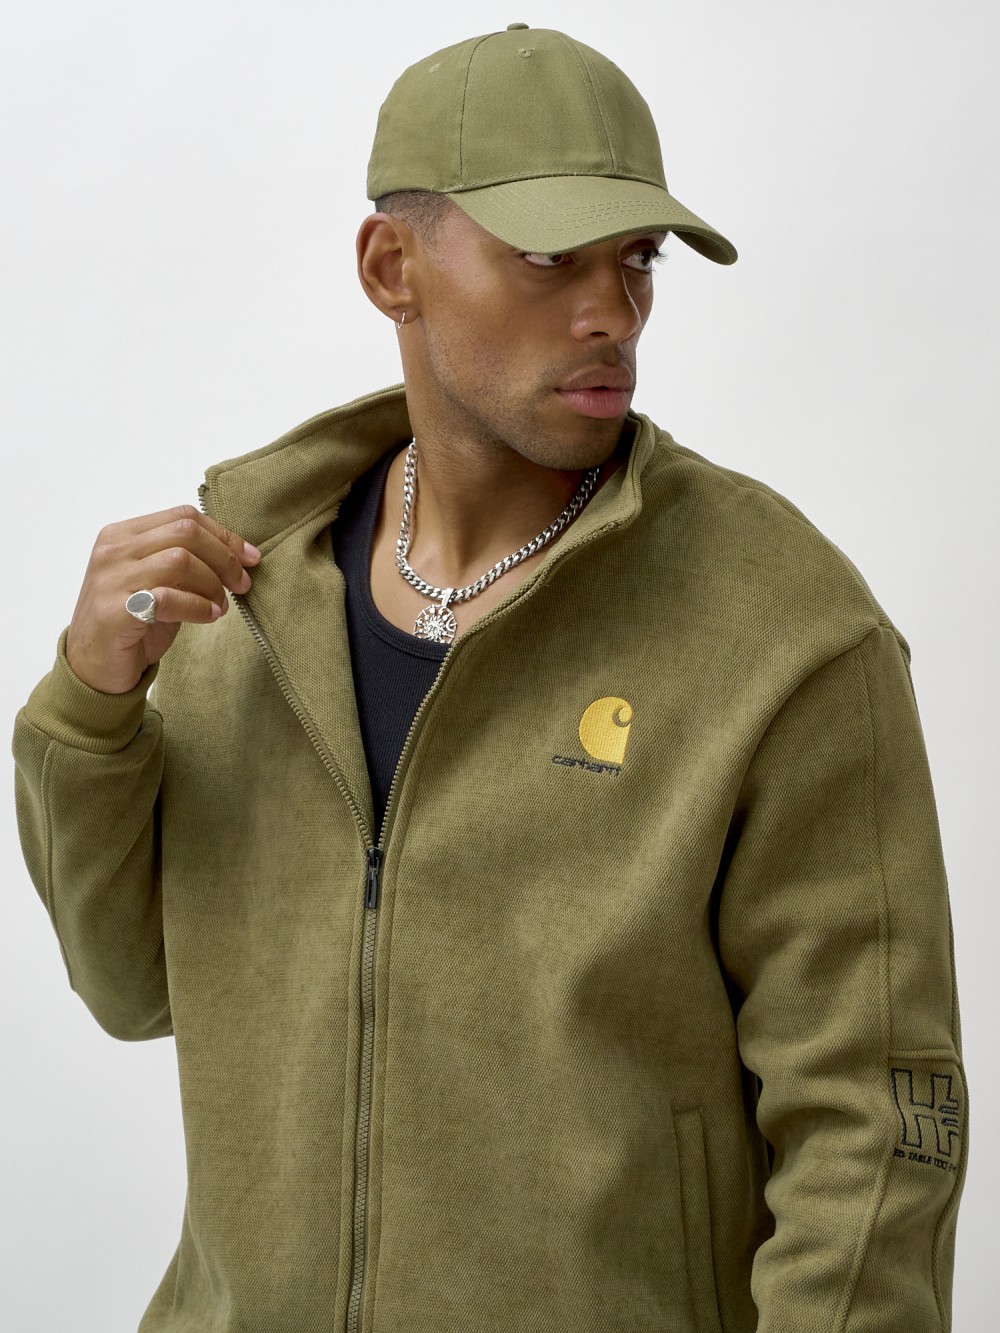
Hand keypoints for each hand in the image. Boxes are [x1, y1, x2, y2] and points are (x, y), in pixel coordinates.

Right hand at [65, 505, 260, 693]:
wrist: (93, 668)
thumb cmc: (132, 623)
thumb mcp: (159, 583)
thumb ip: (186, 562)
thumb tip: (238, 555)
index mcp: (122, 535)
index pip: (183, 516)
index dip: (224, 535)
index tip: (250, 558)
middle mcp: (112, 550)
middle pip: (185, 532)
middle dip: (224, 558)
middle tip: (241, 584)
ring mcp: (110, 579)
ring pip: (179, 560)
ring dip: (211, 584)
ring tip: (220, 606)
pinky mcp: (114, 611)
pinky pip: (168, 598)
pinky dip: (198, 606)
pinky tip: (209, 617)